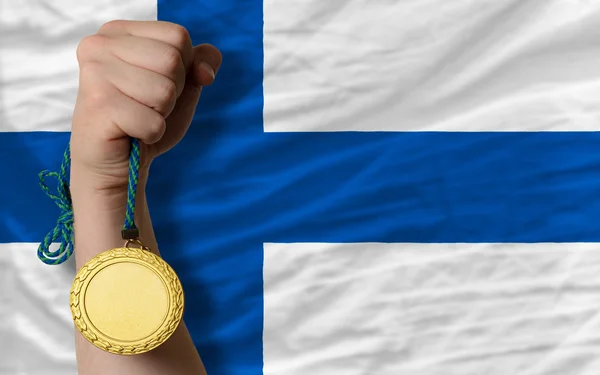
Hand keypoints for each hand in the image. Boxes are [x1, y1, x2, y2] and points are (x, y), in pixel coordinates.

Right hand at [70, 20, 221, 194]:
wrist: (116, 161)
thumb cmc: (144, 117)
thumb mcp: (182, 85)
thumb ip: (200, 63)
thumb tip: (205, 72)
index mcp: (118, 31)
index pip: (178, 36)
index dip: (183, 68)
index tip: (156, 83)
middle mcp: (99, 45)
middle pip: (172, 60)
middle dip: (172, 92)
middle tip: (146, 105)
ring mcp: (95, 74)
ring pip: (165, 92)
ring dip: (161, 114)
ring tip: (137, 117)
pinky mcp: (99, 107)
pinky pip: (154, 122)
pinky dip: (152, 134)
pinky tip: (130, 132)